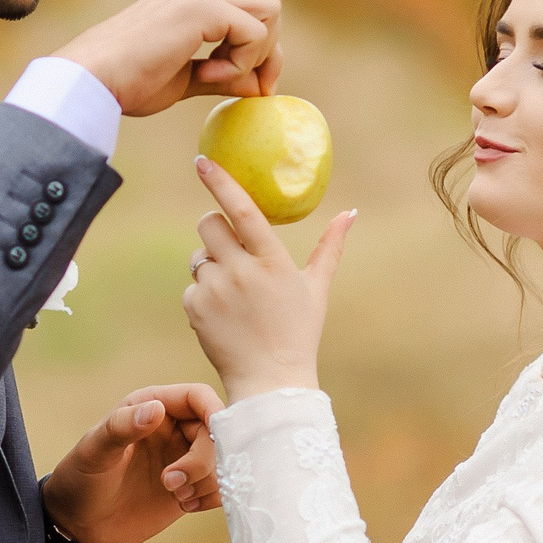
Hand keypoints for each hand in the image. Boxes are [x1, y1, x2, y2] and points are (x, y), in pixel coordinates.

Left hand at [41, 383, 221, 542]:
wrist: (78, 525)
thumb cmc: (80, 480)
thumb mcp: (95, 451)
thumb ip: (122, 427)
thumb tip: (157, 409)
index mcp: (150, 406)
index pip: (198, 397)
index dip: (214, 411)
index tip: (215, 436)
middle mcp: (172, 428)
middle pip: (215, 432)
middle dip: (202, 460)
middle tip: (171, 483)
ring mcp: (182, 458)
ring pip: (222, 461)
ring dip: (207, 481)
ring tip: (176, 497)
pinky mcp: (189, 487)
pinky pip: (219, 486)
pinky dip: (211, 497)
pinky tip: (185, 506)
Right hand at [54, 0, 282, 115]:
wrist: (90, 79)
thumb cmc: (126, 82)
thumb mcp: (186, 79)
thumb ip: (223, 75)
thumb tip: (260, 87)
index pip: (255, 2)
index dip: (263, 45)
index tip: (250, 84)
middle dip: (269, 43)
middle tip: (243, 80)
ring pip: (270, 5)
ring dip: (256, 50)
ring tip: (216, 73)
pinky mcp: (200, 7)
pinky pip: (254, 31)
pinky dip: (241, 61)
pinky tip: (207, 73)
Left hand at [180, 156, 355, 403]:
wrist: (270, 381)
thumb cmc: (299, 331)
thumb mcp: (316, 288)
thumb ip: (331, 247)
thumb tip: (351, 212)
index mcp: (272, 261)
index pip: (241, 210)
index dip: (220, 182)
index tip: (202, 161)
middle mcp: (241, 272)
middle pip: (208, 225)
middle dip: (215, 229)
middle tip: (231, 250)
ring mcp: (215, 291)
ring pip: (199, 257)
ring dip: (212, 266)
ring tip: (235, 295)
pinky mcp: (195, 309)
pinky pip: (191, 286)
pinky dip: (204, 296)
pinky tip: (224, 316)